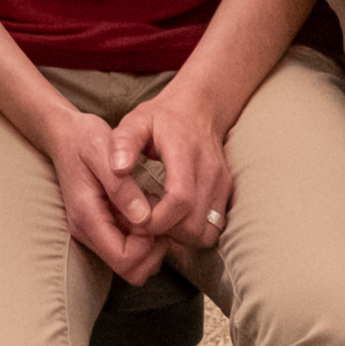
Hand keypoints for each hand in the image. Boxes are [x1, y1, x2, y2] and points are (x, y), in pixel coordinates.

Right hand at [44, 106, 165, 282]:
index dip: (147, 245)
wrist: (65, 134)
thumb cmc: (84, 139)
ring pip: (132, 264)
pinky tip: (143, 210)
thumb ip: (121, 187)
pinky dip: (144, 238)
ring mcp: (93, 232)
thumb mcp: (102, 152)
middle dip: (152, 249)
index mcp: (87, 217)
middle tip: (157, 215)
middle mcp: (88, 232)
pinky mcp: (101, 228)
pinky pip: (129, 249)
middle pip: (130, 270)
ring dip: (150, 244)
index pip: (124, 260)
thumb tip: (144, 219)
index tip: (152, 216)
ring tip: (150, 211)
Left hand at [113, 85, 234, 254]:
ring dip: (182, 236)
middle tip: (145, 223)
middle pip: (195, 224)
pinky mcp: (227, 193)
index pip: (180, 199)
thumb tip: (117, 169)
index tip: (138, 221)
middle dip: (168, 233)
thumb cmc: (161, 118)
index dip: (159, 219)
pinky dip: (195, 231)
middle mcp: (209, 171)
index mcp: (184, 152)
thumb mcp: (135, 121)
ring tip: (161, 221)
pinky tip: (175, 219)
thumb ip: (123, 143)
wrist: (199, 108)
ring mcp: (222, 184)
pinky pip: (215, 227)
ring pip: (208, 232)